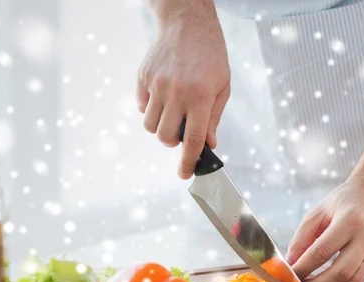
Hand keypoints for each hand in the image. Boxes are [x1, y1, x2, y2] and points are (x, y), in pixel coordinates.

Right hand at [137, 3, 229, 178]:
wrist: (188, 23)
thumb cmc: (211, 56)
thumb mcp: (222, 87)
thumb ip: (213, 118)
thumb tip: (208, 145)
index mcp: (200, 97)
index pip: (192, 140)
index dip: (188, 162)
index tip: (185, 175)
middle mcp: (177, 92)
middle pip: (165, 137)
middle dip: (172, 142)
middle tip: (181, 130)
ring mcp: (157, 84)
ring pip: (150, 126)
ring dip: (160, 127)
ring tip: (172, 112)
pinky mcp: (143, 77)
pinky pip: (142, 107)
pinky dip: (151, 109)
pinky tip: (163, 95)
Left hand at [285, 178, 363, 281]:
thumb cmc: (344, 201)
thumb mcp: (318, 212)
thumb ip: (302, 237)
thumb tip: (290, 263)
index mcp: (350, 220)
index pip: (322, 252)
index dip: (303, 267)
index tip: (289, 276)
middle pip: (340, 272)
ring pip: (353, 281)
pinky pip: (360, 280)